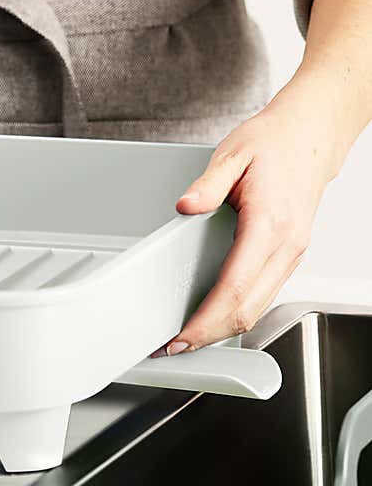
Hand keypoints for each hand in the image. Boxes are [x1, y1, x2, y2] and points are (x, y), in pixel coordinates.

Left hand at [158, 86, 344, 353]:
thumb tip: (185, 206)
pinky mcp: (290, 254)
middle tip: (175, 348)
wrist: (310, 137)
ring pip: (259, 307)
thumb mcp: (231, 155)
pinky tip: (216, 314)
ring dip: (225, 327)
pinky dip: (239, 311)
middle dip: (210, 335)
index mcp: (269, 225)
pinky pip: (264, 293)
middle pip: (247, 309)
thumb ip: (206, 185)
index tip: (181, 336)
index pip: (234, 288)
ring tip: (189, 337)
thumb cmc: (272, 143)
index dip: (205, 319)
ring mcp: (292, 253)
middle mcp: (286, 246)